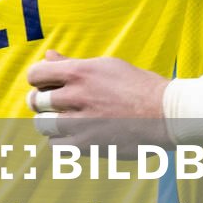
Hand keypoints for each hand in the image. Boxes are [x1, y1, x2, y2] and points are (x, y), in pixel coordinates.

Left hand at [24, 50, 166, 135]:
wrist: (167, 115)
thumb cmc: (137, 87)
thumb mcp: (106, 66)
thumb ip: (71, 63)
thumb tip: (47, 56)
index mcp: (81, 72)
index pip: (35, 74)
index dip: (38, 80)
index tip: (47, 85)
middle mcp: (78, 96)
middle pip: (36, 101)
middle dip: (40, 102)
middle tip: (53, 105)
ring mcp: (81, 123)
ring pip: (42, 125)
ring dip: (49, 123)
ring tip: (63, 121)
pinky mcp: (88, 146)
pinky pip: (56, 146)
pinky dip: (60, 141)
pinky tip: (74, 135)